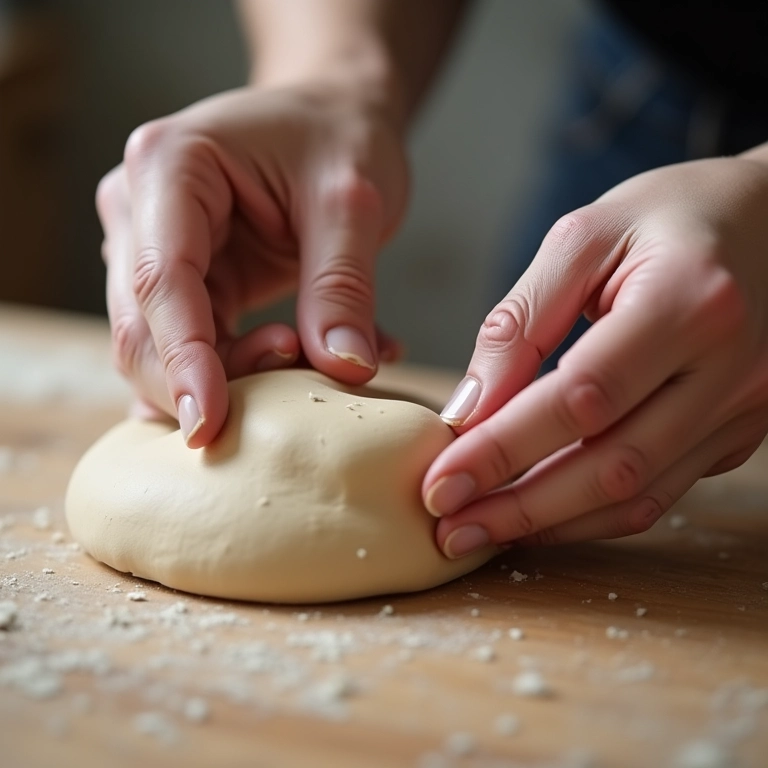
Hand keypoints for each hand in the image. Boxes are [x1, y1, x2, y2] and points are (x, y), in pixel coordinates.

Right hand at [97, 84, 407, 445]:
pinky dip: (241, 370)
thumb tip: (346, 369)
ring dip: (229, 378)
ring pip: (162, 349)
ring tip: (308, 358)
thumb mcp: (353, 202)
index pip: (160, 282)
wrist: (333, 117)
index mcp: (169, 168)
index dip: (184, 361)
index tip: (210, 425)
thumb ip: (343, 287)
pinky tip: (300, 359)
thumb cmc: (340, 136)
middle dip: (207, 378)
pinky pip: (196, 346)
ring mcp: (153, 247)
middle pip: (143, 328)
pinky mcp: (182, 280)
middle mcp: (141, 209)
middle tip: (292, 389)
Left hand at [423, 155, 767, 557]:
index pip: (582, 398)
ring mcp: (744, 409)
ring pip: (638, 494)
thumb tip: (468, 407)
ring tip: (479, 532)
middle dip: (519, 506)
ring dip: (551, 523)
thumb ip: (523, 321)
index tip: (441, 480)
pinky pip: (661, 491)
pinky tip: (540, 516)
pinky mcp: (739, 432)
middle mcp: (730, 369)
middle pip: (611, 464)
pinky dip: (594, 514)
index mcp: (690, 302)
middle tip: (449, 527)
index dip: (504, 447)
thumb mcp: (586, 237)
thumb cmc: (672, 216)